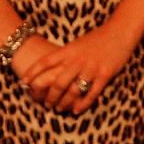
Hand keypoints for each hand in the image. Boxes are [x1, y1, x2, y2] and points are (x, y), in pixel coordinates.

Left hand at [16, 24, 137, 114]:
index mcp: (69, 50)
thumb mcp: (78, 44)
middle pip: (58, 82)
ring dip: (64, 102)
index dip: (33, 73)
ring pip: (73, 91)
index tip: (24, 83)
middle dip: (50, 96)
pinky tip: (76, 110)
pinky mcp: (104, 75)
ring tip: (59, 109)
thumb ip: (65, 55)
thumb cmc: (98, 38)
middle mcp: (78, 60)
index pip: (46, 62)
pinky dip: (82, 104)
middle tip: (45, 104)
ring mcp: (91, 68)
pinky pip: (91, 94)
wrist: (119, 32)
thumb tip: (50, 65)